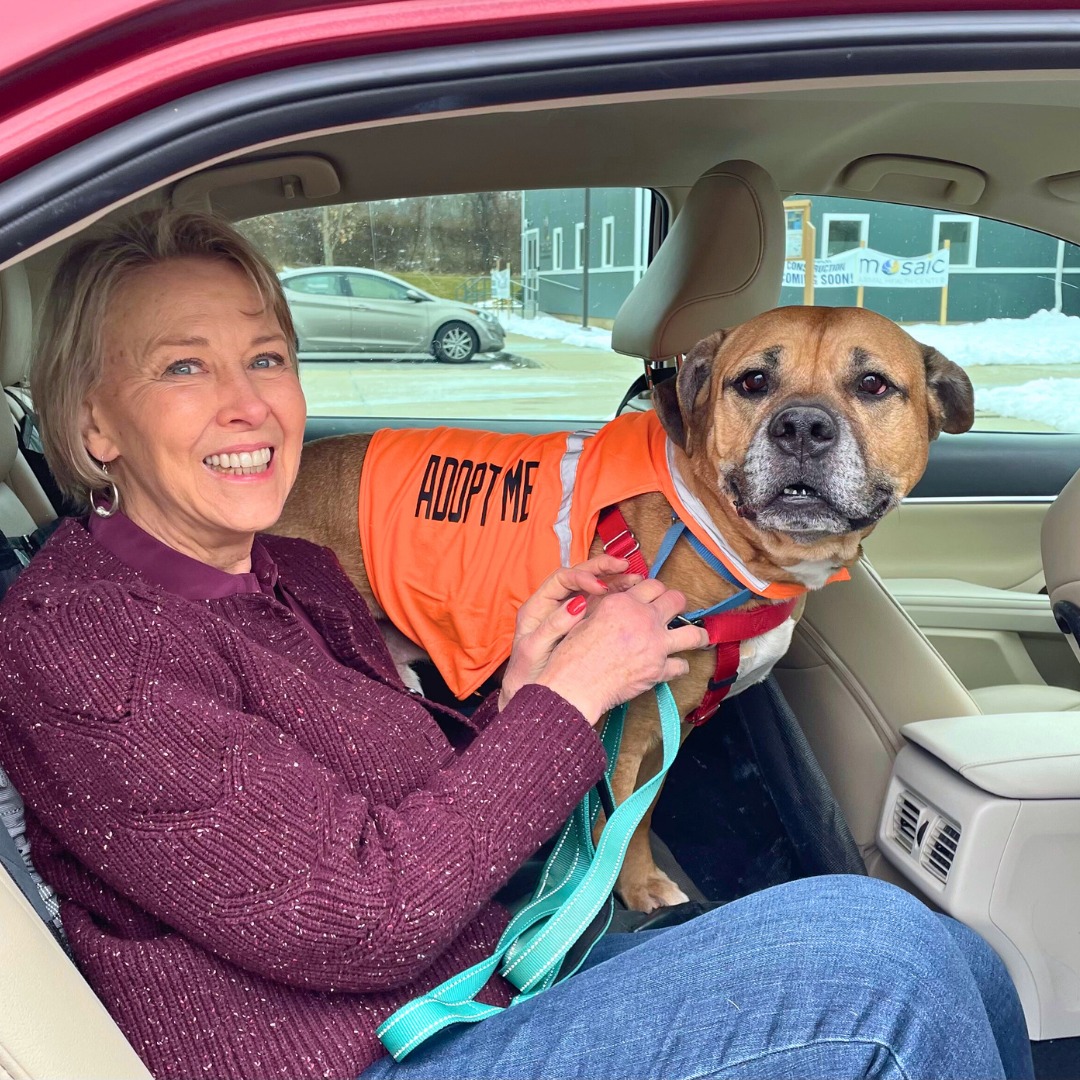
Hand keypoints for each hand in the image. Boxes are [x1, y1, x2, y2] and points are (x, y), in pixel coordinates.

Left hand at [499, 555, 637, 710]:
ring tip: (635, 578)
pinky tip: (633, 596)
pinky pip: (602, 605)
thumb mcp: (534, 650)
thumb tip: (575, 605)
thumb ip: (552, 626)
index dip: (582, 577)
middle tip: (623, 566)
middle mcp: (556, 605)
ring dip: (614, 581)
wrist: (534, 697)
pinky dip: (618, 598)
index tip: (600, 586)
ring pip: (594, 589)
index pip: (562, 579)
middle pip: (580, 576)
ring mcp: (572, 614)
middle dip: (602, 568)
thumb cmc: (527, 675)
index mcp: (539, 606)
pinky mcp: (585, 625)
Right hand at [502, 560, 709, 724]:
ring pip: (693, 634)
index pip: (652, 585)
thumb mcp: (584, 618)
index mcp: (623, 603)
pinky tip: (675, 666)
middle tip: (675, 611)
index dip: (656, 589)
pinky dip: (679, 667)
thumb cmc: (571, 655)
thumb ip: (605, 607)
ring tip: (699, 637)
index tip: (656, 596)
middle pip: (676, 600)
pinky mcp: (658, 670)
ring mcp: (655, 645)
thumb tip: (615, 601)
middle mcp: (643, 619)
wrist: (574, 685)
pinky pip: (681, 666)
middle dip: (677, 604)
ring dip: (697, 635)